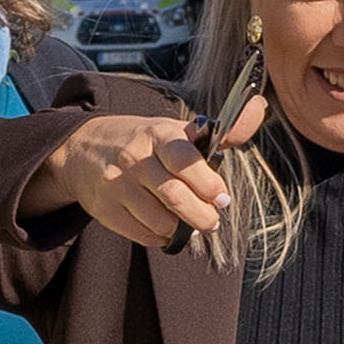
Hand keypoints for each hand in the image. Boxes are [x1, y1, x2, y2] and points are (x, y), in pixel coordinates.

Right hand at [29, 87, 262, 249]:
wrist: (82, 148)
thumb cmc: (143, 141)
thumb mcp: (177, 130)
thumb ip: (222, 131)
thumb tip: (260, 106)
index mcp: (158, 134)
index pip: (184, 159)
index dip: (208, 182)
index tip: (222, 197)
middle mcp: (134, 158)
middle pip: (174, 196)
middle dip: (201, 215)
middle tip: (212, 220)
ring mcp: (117, 185)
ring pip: (159, 220)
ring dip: (181, 229)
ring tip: (190, 224)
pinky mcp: (105, 209)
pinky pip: (141, 234)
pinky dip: (160, 236)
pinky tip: (165, 227)